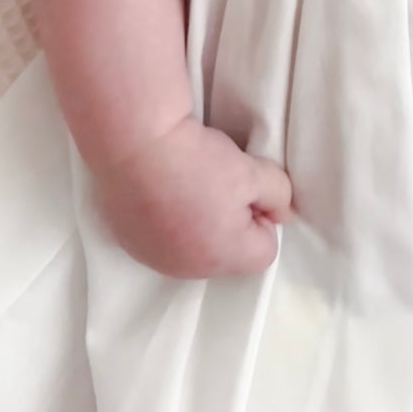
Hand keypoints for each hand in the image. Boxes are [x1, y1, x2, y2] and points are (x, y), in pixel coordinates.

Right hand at [93, 116, 293, 279]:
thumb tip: (283, 214)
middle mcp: (188, 269)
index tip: (245, 188)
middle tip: (217, 183)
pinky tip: (161, 190)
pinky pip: (162, 239)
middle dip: (231, 223)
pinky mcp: (129, 242)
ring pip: (194, 247)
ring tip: (186, 184)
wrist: (135, 142)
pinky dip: (167, 220)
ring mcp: (154, 258)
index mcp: (222, 257)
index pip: (264, 250)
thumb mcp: (252, 172)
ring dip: (198, 223)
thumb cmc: (198, 160)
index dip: (261, 216)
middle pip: (228, 252)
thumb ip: (279, 195)